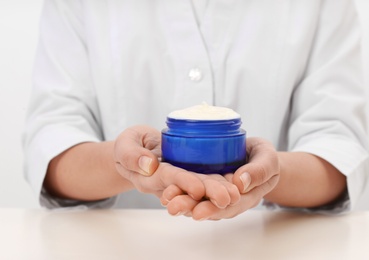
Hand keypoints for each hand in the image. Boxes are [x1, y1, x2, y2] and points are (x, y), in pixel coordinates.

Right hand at [114, 125, 239, 205]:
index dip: (182, 183)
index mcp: (149, 176)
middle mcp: (167, 184)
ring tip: (236, 194)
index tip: (198, 189)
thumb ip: (131, 154)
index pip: (167, 179)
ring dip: (217, 192)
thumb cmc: (130, 144)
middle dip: (208, 193)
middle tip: (229, 197)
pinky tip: (235, 184)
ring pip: (200, 188)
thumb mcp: (124, 144)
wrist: (137, 149)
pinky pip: (204, 182)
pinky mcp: (188, 176)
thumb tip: (148, 165)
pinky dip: (219, 183)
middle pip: (188, 189)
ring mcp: (179, 182)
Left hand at [161, 137, 279, 219]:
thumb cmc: (264, 157)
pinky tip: (167, 190)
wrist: (256, 154)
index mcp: (246, 196)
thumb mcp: (268, 159)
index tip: (199, 212)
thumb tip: (240, 183)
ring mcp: (215, 190)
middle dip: (191, 207)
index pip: (229, 207)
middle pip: (210, 206)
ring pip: (199, 199)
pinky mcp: (206, 181)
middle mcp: (228, 198)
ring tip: (167, 200)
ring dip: (182, 200)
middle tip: (174, 207)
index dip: (214, 209)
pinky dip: (180, 189)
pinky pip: (192, 187)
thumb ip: (259, 170)